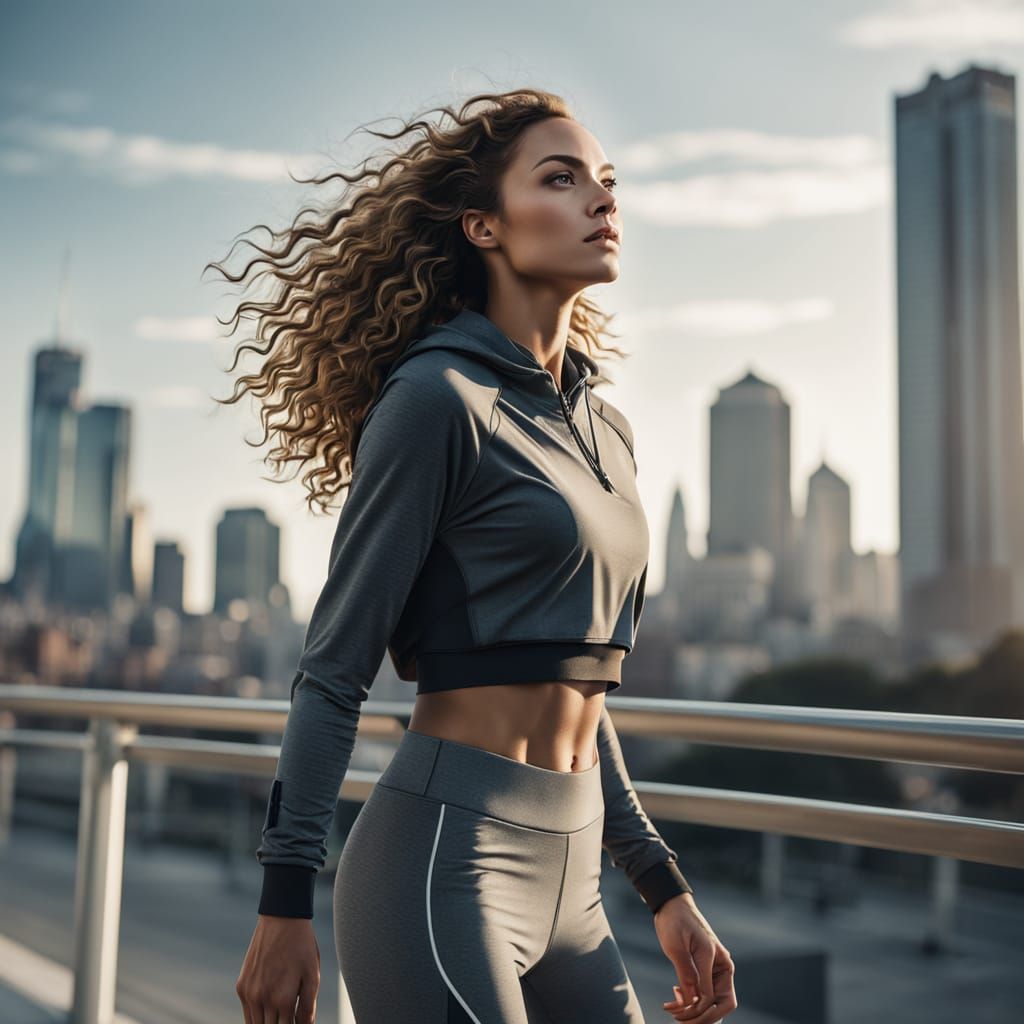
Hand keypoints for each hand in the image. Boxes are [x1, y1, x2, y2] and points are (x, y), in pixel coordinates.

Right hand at [237, 914, 320, 1022]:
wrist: (282, 918)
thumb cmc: (301, 946)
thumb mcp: (312, 976)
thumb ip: (308, 1008)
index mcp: (283, 999)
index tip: (297, 1023)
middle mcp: (262, 999)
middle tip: (289, 1018)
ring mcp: (249, 993)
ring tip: (280, 1017)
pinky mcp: (241, 985)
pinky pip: (247, 1011)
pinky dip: (257, 1016)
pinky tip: (269, 1010)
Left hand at [653, 892, 736, 1021]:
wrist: (672, 905)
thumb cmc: (675, 921)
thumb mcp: (676, 946)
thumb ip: (686, 972)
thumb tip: (693, 999)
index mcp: (715, 958)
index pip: (713, 996)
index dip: (698, 1009)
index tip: (679, 1012)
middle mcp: (720, 965)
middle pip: (722, 1003)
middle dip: (703, 1016)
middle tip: (681, 1020)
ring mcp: (714, 968)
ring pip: (712, 1001)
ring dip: (694, 1011)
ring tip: (673, 1010)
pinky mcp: (705, 968)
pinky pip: (703, 991)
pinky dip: (690, 1000)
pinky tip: (674, 996)